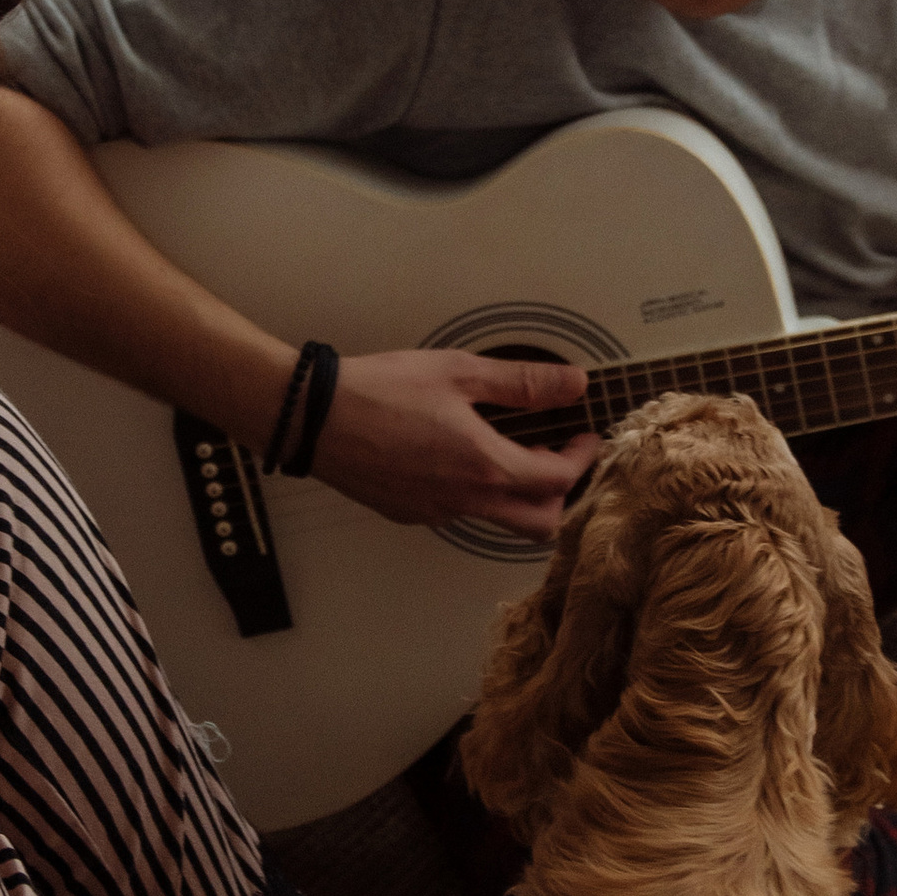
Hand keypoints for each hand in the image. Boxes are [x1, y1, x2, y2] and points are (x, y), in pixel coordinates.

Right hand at [312, 348, 598, 536]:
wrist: (313, 417)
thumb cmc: (380, 390)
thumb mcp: (459, 372)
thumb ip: (522, 382)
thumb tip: (573, 383)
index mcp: (484, 465)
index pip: (558, 481)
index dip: (581, 459)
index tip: (583, 438)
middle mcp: (464, 500)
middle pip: (539, 523)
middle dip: (559, 494)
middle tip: (557, 457)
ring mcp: (435, 513)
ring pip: (498, 522)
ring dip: (518, 496)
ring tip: (510, 454)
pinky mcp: (408, 514)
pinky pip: (459, 515)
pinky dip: (476, 495)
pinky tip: (459, 459)